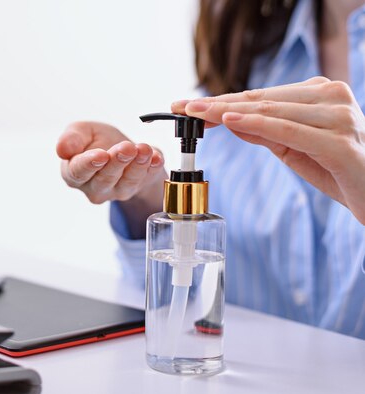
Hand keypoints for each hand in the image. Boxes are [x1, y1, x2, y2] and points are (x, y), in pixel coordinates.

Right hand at [56, 121, 166, 237]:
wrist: (122, 148)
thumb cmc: (96, 142)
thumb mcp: (81, 132)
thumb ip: (71, 138)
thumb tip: (62, 149)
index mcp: (75, 174)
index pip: (78, 172)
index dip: (89, 164)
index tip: (101, 155)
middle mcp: (96, 188)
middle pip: (105, 179)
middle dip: (117, 162)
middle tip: (126, 147)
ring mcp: (119, 190)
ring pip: (127, 181)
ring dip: (137, 165)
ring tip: (143, 149)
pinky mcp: (140, 186)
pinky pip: (148, 179)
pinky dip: (153, 168)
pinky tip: (157, 157)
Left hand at [172, 76, 364, 224]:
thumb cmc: (337, 170)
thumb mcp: (294, 148)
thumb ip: (265, 132)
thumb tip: (228, 119)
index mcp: (320, 95)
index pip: (261, 96)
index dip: (221, 100)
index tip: (187, 105)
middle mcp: (331, 98)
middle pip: (261, 99)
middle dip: (216, 104)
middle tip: (181, 107)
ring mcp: (339, 117)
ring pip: (271, 111)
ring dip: (228, 111)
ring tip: (196, 113)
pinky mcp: (340, 143)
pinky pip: (289, 131)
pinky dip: (257, 124)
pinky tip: (228, 121)